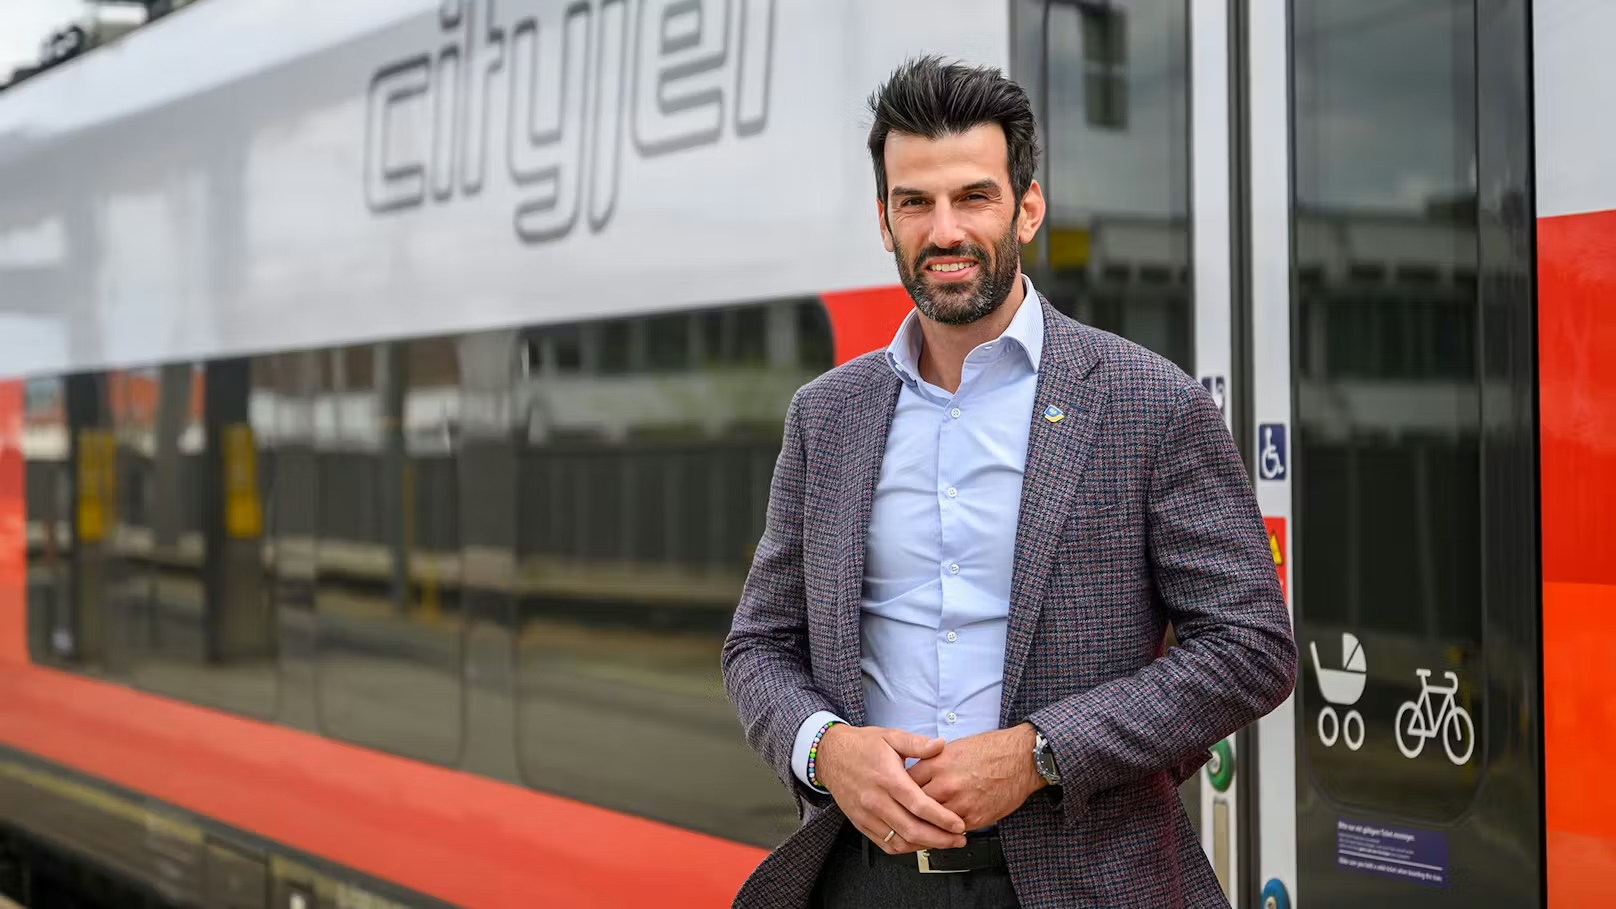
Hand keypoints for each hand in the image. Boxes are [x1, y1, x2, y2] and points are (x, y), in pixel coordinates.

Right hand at [815, 726, 968, 853]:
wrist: (830, 754)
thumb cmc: (861, 746)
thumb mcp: (890, 736)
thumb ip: (917, 743)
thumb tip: (940, 745)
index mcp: (887, 779)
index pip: (919, 805)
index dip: (941, 818)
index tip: (958, 824)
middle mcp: (876, 800)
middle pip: (912, 829)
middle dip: (940, 838)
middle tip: (958, 839)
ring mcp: (867, 815)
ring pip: (899, 841)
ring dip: (924, 846)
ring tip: (943, 842)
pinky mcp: (861, 823)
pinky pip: (885, 844)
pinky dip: (905, 848)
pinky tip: (918, 843)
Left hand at [906, 723, 1046, 830]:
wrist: (1021, 758)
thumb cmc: (991, 749)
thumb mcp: (953, 747)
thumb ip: (931, 762)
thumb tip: (915, 773)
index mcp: (937, 763)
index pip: (905, 783)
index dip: (899, 791)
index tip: (897, 796)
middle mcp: (946, 784)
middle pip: (914, 806)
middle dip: (907, 811)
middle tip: (902, 816)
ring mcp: (960, 803)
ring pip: (930, 823)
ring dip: (924, 826)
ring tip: (917, 828)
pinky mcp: (975, 818)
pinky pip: (951, 831)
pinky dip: (944, 832)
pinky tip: (940, 832)